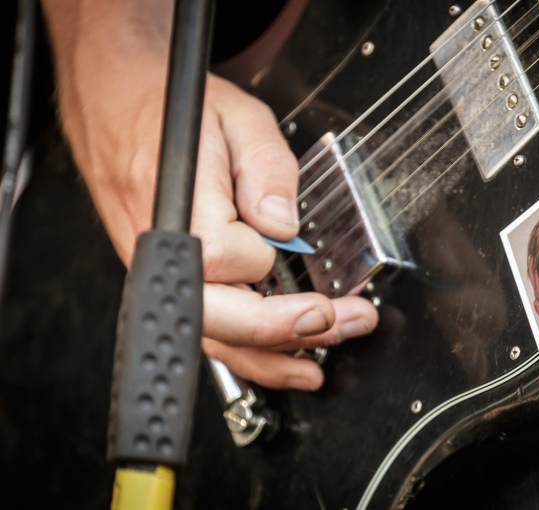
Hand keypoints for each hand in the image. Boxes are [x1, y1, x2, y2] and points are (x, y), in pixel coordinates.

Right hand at [42, 0, 377, 390]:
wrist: (119, 102)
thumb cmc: (174, 107)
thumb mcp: (239, 117)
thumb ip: (268, 168)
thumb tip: (284, 226)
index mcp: (180, 209)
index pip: (235, 261)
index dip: (272, 257)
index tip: (295, 246)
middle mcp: (163, 251)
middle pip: (225, 321)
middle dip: (293, 330)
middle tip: (347, 323)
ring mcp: (161, 270)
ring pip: (217, 339)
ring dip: (274, 356)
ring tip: (318, 362)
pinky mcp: (168, 277)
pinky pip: (208, 328)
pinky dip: (248, 349)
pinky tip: (279, 356)